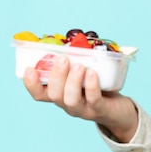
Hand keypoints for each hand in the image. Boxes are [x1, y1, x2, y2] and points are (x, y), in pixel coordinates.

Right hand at [23, 55, 137, 141]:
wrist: (120, 111)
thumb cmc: (100, 89)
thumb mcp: (85, 76)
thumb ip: (76, 63)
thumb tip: (73, 40)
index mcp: (61, 95)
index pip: (39, 94)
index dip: (31, 84)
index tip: (29, 69)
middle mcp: (69, 104)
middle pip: (54, 95)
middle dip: (56, 76)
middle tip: (62, 59)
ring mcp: (84, 110)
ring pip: (70, 100)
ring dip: (72, 81)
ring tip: (78, 66)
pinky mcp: (101, 110)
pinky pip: (93, 100)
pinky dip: (91, 86)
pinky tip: (92, 73)